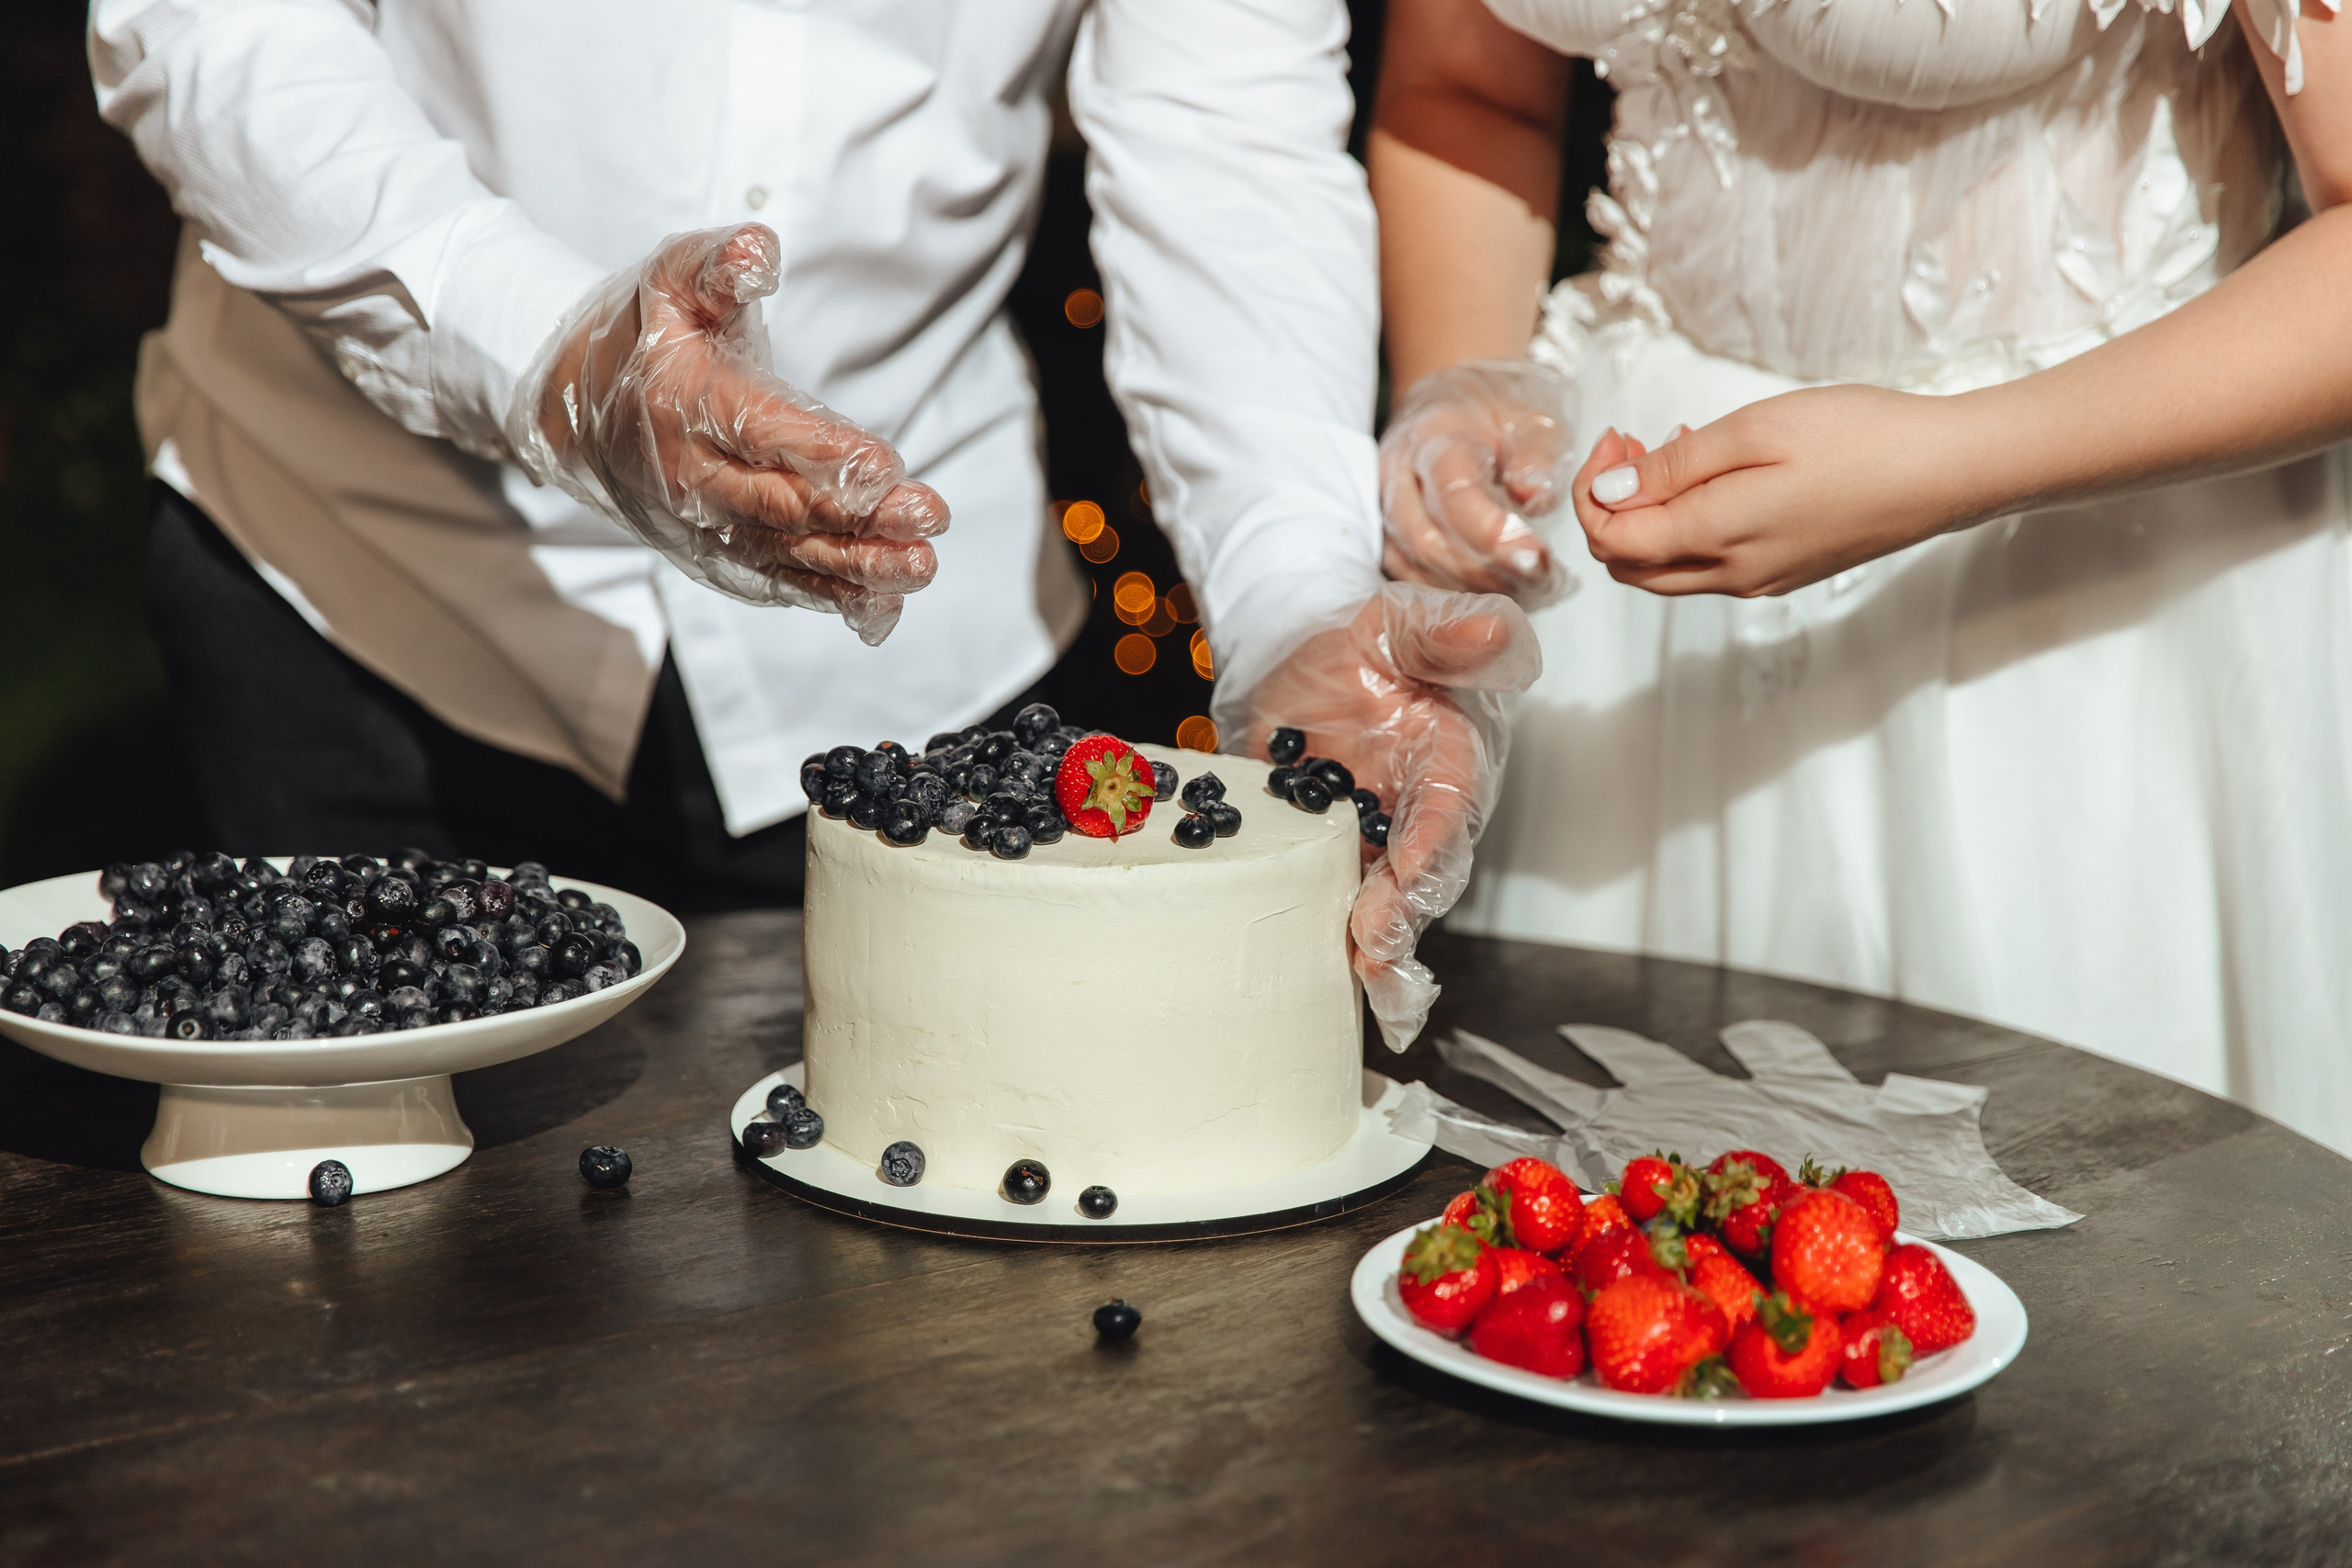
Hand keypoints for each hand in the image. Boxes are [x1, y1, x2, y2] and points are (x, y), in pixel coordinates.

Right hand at [513, 224, 947, 643]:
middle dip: (859, 517)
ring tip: (920, 566)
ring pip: (785, 555)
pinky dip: (826, 596)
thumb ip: (717, 263)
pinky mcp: (711, 553)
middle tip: (927, 517)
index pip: (762, 434)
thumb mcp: (669, 279)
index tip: (887, 463)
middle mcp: (689, 477)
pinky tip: (881, 602)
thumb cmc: (640, 333)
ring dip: (858, 567)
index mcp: (681, 404)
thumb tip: (760, 250)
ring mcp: (699, 525)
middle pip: (782, 507)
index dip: (825, 453)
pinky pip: (772, 582)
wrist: (568, 405)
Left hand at [1240, 582, 1541, 1051]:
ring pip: (1389, 902)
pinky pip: (1338, 901)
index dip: (1432, 838)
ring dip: (1377, 944)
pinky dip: (1332, 937)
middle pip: (1423, 874)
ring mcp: (1378, 840)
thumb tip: (1496, 630)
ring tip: (1361, 976)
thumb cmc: (1372, 646)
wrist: (1310, 663)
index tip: (1409, 867)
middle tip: (1373, 947)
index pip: (1447, 804)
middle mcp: (1420, 812)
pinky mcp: (1332, 854)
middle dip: (1403, 913)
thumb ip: (1445, 635)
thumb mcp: (1401, 624)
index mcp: (1448, 759)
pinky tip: (1320, 973)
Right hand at [1379, 360, 1578, 606]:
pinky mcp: (1387, 536)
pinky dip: (1450, 593)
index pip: (1454, 493)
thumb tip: (1532, 494)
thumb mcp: (1532, 420)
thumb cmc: (1498, 416)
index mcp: (1432, 437)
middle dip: (1484, 569)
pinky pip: (1410, 577)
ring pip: (1414, 565)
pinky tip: (1492, 592)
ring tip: (1523, 588)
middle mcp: (1395, 474)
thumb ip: (1536, 454)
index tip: (1536, 556)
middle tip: (1538, 579)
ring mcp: (1384, 509)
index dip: (1493, 532)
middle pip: (1427, 539)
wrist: (1456, 406)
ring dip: (1469, 587)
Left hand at [1573, 383, 1993, 596]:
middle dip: (1613, 507)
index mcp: (1717, 540)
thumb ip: (1674, 468)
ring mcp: (1761, 579)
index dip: (1593, 490)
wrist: (1950, 471)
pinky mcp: (1786, 571)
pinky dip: (1690, 522)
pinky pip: (1711, 561)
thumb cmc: (1861, 439)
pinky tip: (1717, 472)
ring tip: (1676, 448)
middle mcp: (1732, 575)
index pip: (1611, 539)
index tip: (1616, 439)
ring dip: (1651, 514)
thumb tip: (1609, 494)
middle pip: (1630, 565)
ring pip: (1667, 568)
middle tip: (1633, 445)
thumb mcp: (1755, 431)